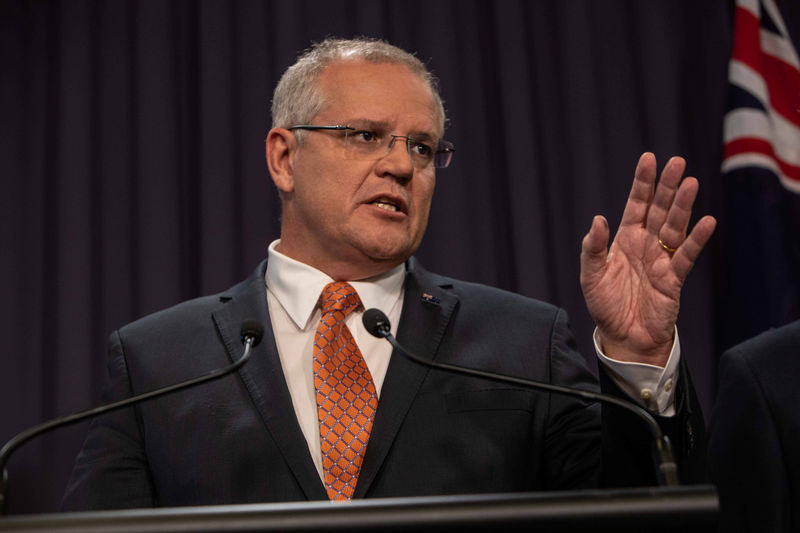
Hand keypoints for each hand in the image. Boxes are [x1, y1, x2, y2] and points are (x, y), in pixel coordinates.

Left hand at [580, 153, 715, 365]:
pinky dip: (696, 240)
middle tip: (676, 162)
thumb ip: (592, 249)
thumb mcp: (590, 277)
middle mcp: (646, 244)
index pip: (635, 205)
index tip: (649, 158)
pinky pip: (686, 256)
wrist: (624, 337)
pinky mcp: (673, 278)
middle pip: (659, 210)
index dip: (642, 183)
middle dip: (666, 186)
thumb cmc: (606, 306)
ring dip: (682, 206)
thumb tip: (598, 220)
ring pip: (674, 227)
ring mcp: (661, 259)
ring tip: (690, 183)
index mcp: (624, 240)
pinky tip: (707, 222)